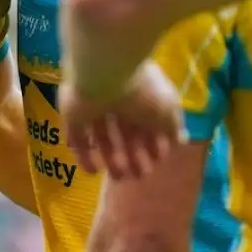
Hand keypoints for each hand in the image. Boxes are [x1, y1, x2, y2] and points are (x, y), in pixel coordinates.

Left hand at [61, 61, 185, 180]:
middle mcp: (118, 100)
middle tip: (139, 175)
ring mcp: (94, 108)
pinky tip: (94, 171)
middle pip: (126, 132)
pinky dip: (85, 156)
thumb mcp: (167, 110)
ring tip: (119, 176)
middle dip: (134, 155)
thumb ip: (172, 127)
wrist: (105, 74)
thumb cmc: (142, 91)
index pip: (148, 122)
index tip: (157, 160)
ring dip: (112, 158)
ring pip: (103, 137)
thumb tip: (178, 141)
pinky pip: (79, 139)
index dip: (154, 142)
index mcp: (141, 94)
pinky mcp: (74, 116)